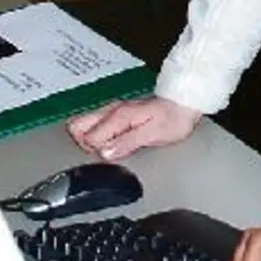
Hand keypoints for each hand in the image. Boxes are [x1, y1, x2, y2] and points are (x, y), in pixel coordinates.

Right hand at [65, 96, 200, 160]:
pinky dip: (99, 137)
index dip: (96, 150)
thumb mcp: (152, 135)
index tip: (111, 154)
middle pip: (76, 126)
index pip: (88, 136)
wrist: (184, 106)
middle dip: (84, 144)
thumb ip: (126, 143)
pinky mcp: (117, 115)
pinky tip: (115, 143)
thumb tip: (104, 153)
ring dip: (91, 141)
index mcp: (118, 116)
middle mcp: (111, 111)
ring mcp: (112, 112)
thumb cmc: (172, 119)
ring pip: (84, 125)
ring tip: (113, 148)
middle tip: (104, 152)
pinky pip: (96, 126)